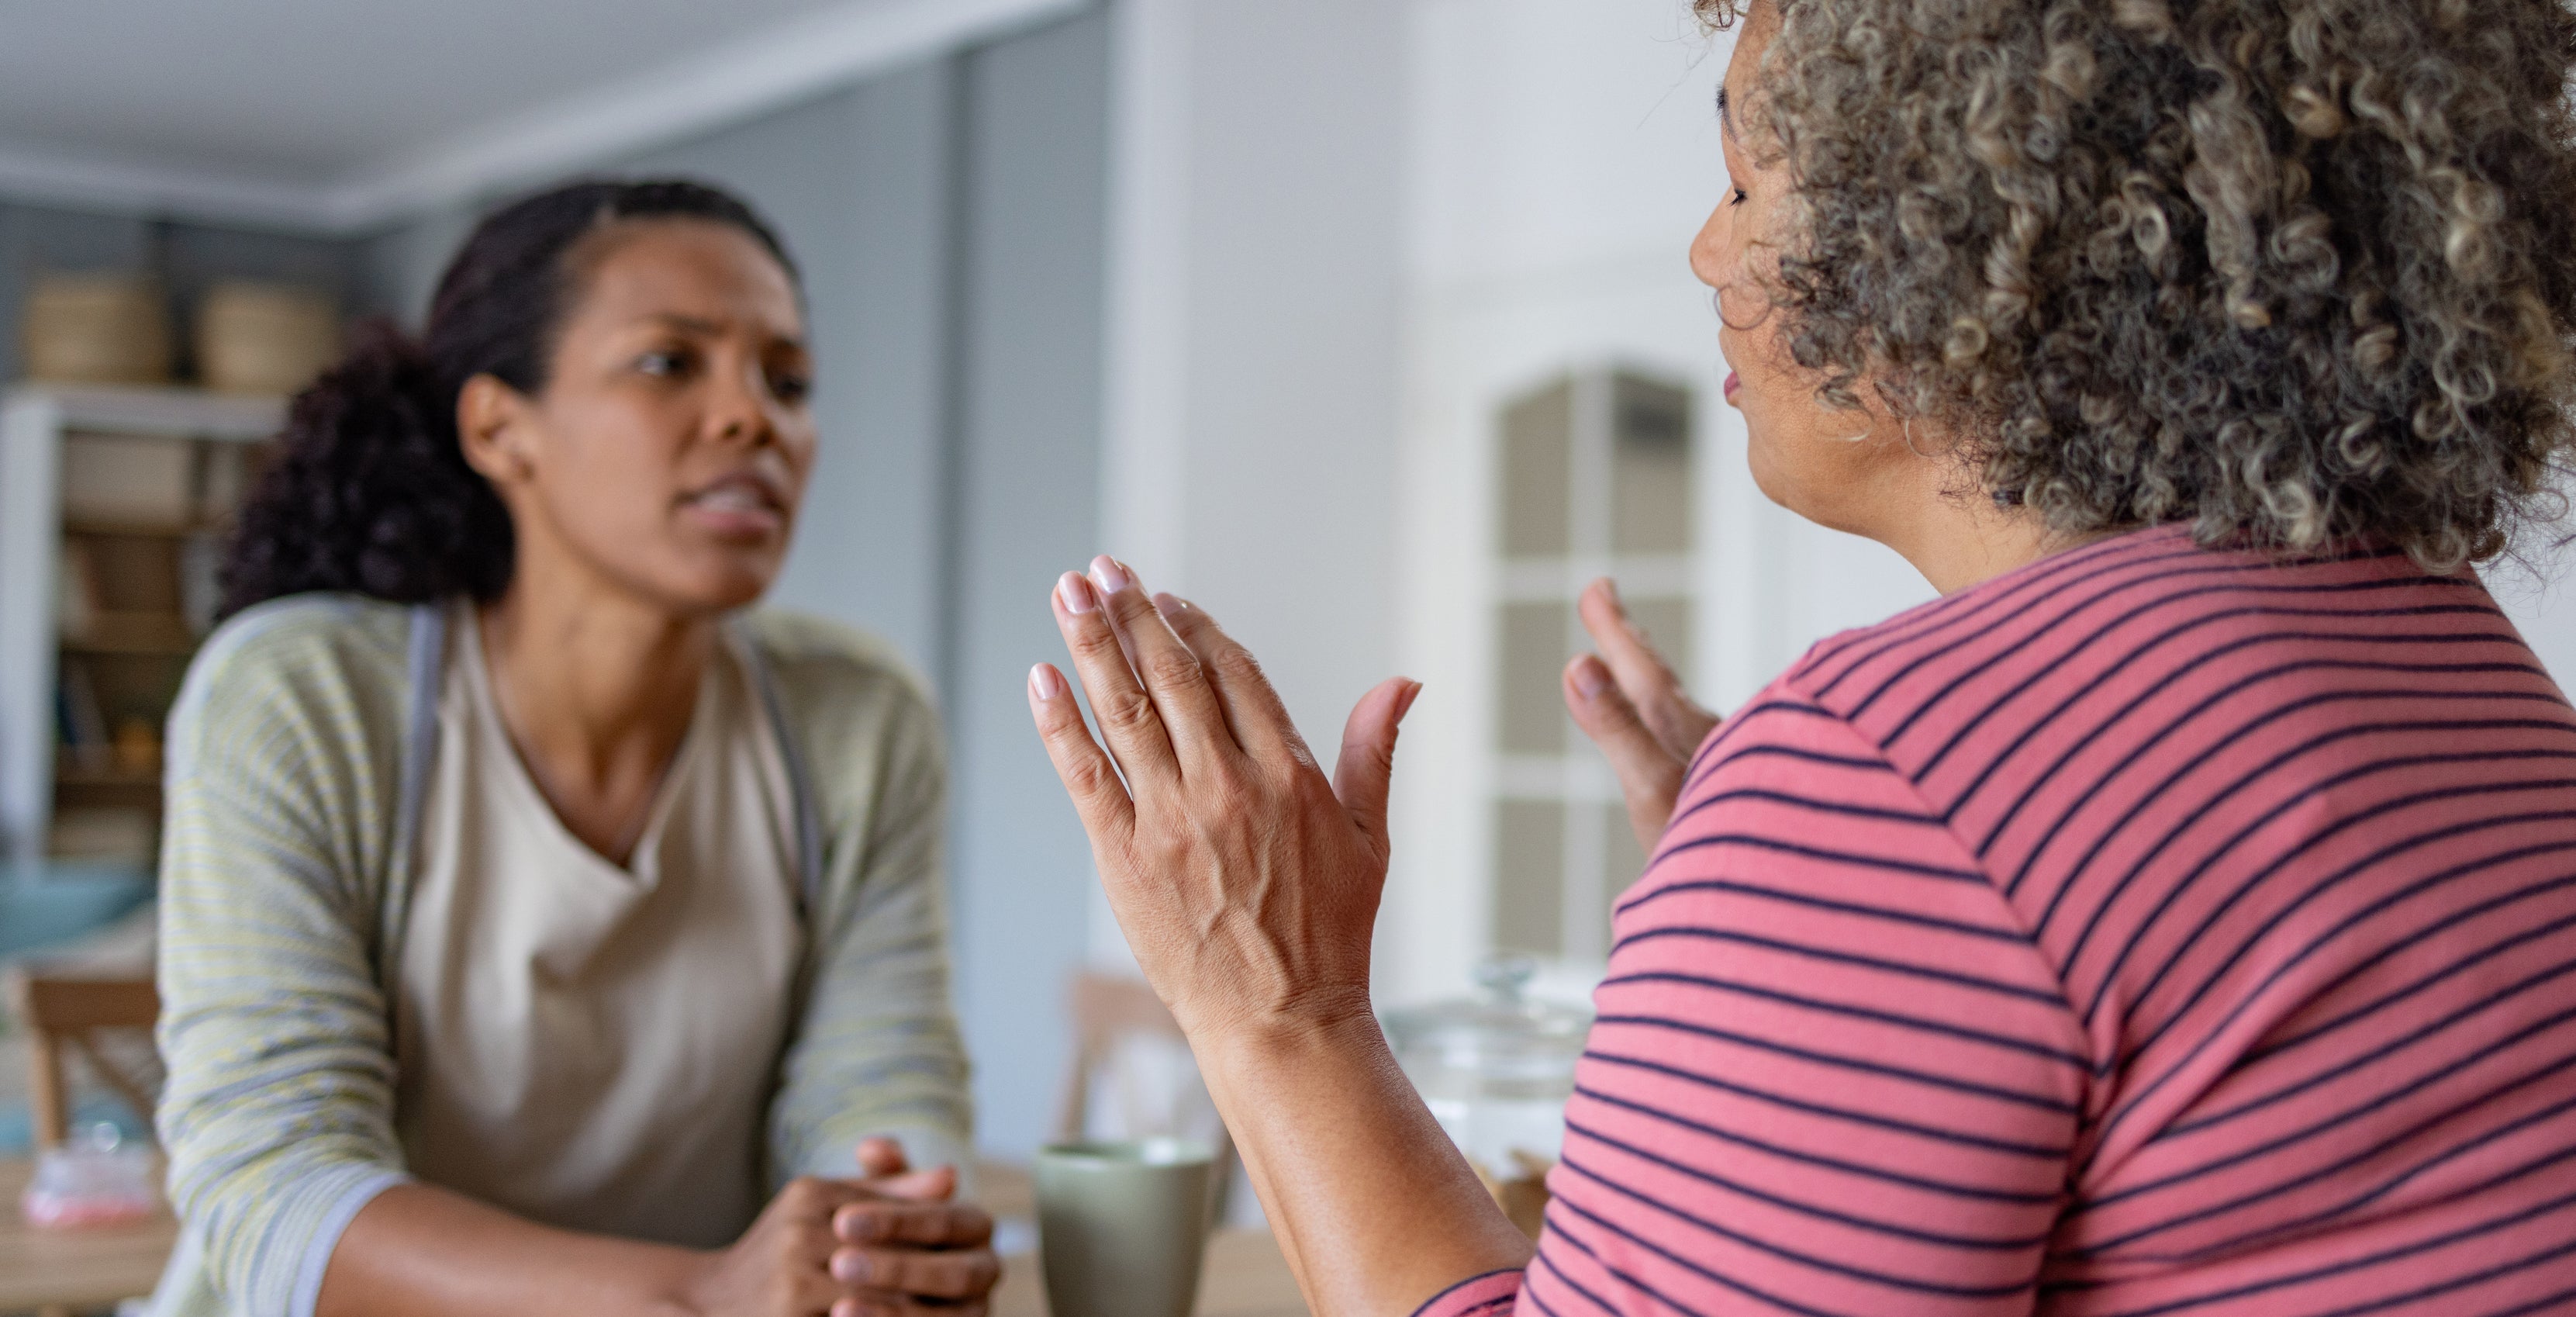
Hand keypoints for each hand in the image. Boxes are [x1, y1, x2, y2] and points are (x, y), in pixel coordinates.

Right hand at [668, 1143, 995, 1316]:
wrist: (709, 1300)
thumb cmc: (781, 1246)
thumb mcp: (827, 1204)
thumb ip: (889, 1190)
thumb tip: (952, 1177)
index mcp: (811, 1195)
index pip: (892, 1214)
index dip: (934, 1236)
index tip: (969, 1255)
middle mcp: (798, 1235)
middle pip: (890, 1258)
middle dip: (931, 1276)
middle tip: (972, 1290)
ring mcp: (792, 1283)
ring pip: (879, 1298)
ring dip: (915, 1305)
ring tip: (951, 1308)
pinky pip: (853, 1316)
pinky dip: (885, 1314)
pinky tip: (910, 1315)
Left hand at [1027, 556, 1418, 1041]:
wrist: (1282, 1019)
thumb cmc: (1331, 933)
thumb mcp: (1370, 837)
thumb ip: (1374, 750)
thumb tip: (1401, 680)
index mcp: (1288, 775)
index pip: (1234, 675)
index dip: (1197, 628)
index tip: (1168, 599)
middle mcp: (1228, 785)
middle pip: (1173, 677)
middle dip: (1133, 615)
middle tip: (1104, 570)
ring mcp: (1172, 818)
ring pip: (1124, 710)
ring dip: (1092, 644)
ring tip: (1068, 591)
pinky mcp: (1125, 855)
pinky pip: (1085, 774)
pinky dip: (1060, 722)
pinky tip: (1041, 676)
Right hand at [1563, 578, 1719, 851]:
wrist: (1791, 910)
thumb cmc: (1724, 854)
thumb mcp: (1657, 789)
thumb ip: (1619, 728)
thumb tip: (1578, 665)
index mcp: (1689, 737)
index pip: (1645, 673)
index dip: (1616, 633)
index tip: (1597, 586)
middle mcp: (1714, 747)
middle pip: (1665, 686)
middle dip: (1630, 645)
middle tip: (1603, 597)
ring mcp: (1731, 773)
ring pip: (1687, 715)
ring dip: (1656, 684)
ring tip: (1637, 663)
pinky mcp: (1744, 800)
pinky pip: (1706, 745)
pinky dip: (1681, 727)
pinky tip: (1693, 744)